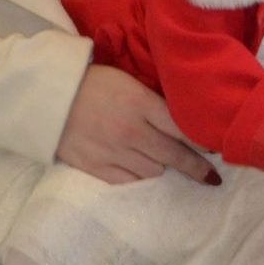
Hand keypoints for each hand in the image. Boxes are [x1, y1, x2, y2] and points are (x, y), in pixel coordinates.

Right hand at [55, 66, 217, 185]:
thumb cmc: (92, 83)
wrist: (48, 96)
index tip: (216, 151)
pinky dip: (138, 176)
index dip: (203, 143)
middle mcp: (132, 132)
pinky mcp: (97, 168)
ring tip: (161, 161)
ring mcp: (114, 153)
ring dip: (162, 167)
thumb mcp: (129, 83)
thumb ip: (155, 103)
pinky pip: (130, 181)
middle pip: (175, 156)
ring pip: (154, 172)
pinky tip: (139, 168)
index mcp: (141, 105)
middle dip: (197, 169)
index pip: (183, 130)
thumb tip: (183, 124)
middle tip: (211, 178)